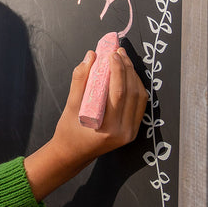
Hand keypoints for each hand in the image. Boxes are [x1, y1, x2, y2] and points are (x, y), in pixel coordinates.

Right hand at [23, 48, 146, 200]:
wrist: (73, 154)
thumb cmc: (68, 132)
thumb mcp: (70, 106)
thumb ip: (80, 80)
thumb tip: (90, 57)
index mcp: (108, 128)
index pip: (118, 93)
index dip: (117, 70)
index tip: (112, 54)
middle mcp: (124, 132)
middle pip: (132, 93)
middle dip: (126, 68)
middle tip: (118, 52)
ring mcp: (130, 132)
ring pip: (139, 97)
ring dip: (133, 75)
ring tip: (123, 59)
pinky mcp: (132, 129)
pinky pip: (138, 104)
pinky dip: (134, 86)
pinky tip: (127, 74)